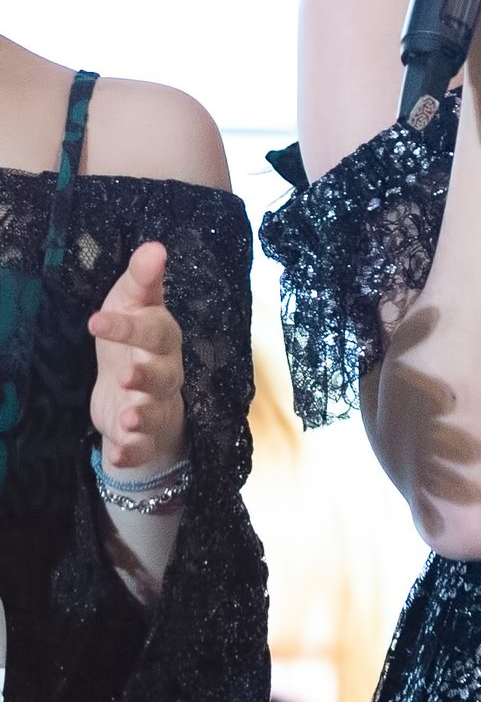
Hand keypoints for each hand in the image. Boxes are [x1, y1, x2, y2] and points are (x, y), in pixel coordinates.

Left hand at [88, 241, 185, 470]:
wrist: (135, 388)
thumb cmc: (133, 339)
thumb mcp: (132, 303)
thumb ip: (142, 278)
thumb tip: (155, 246)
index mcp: (162, 339)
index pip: (154, 331)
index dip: (127, 327)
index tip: (94, 320)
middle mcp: (165, 373)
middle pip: (164, 375)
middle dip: (147, 377)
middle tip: (124, 376)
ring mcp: (156, 407)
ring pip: (156, 413)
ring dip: (142, 418)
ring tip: (127, 420)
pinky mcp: (143, 436)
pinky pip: (142, 448)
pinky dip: (131, 453)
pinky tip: (115, 456)